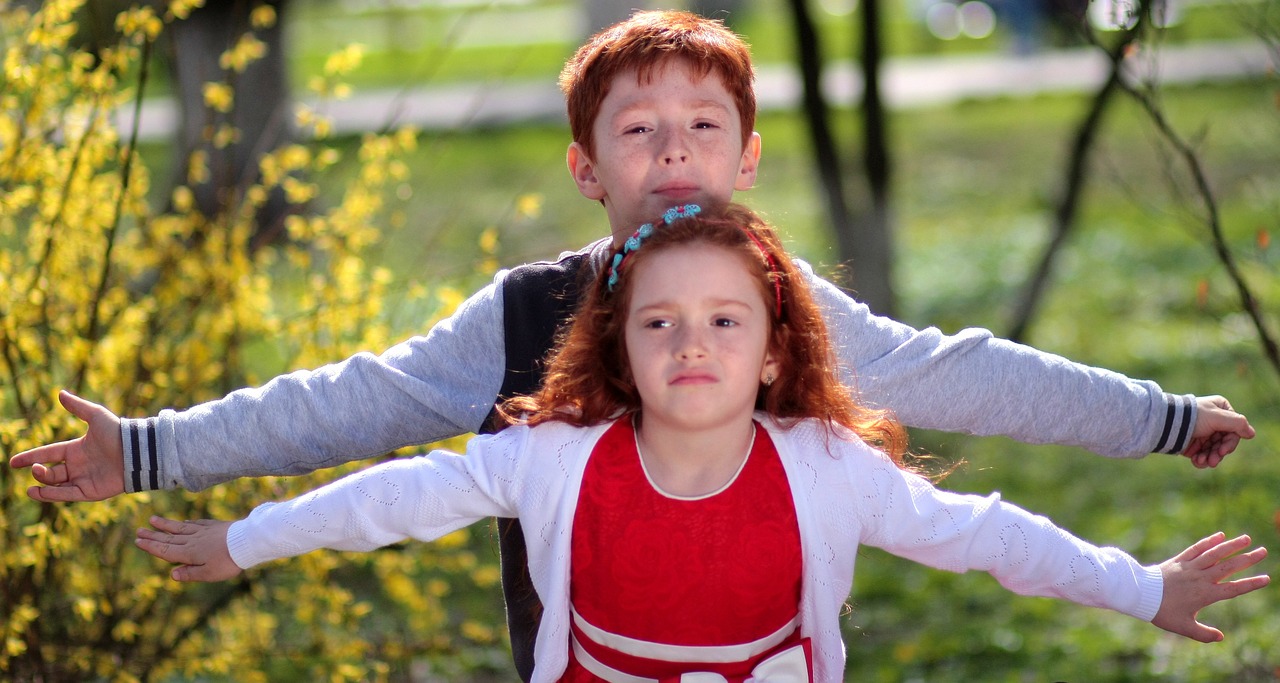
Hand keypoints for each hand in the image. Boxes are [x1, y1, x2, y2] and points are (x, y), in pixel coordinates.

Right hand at [8, 390, 125, 501]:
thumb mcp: (96, 416)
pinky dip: (53, 495)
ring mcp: (84, 479)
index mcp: (76, 449)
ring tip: (30, 489)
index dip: (31, 457)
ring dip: (43, 487)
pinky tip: (40, 493)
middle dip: (39, 472)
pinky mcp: (91, 492)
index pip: (49, 454)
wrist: (137, 452)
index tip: (13, 462)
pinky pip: (68, 495)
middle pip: (51, 472)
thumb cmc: (118, 433)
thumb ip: (78, 406)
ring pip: (57, 486)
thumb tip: (60, 393)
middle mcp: (79, 465)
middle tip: (34, 469)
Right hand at [136, 516, 241, 581]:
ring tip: (153, 520)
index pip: (165, 550)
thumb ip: (190, 574)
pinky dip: (186, 523)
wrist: (247, 541)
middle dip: (153, 535)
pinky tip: (183, 523)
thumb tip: (172, 574)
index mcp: (189, 553)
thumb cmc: (228, 561)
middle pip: (169, 538)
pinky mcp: (214, 526)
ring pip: (180, 528)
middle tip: (138, 530)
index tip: (138, 541)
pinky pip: (196, 524)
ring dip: (166, 525)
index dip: (151, 546)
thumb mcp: (208, 573)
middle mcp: (193, 540)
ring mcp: (203, 531)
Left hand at [1152, 532, 1268, 641]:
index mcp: (1205, 594)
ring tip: (1246, 538)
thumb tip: (1221, 637)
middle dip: (1247, 559)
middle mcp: (1201, 578)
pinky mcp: (1179, 560)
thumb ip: (1203, 634)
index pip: (1233, 588)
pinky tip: (1219, 535)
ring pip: (1214, 554)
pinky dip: (1208, 542)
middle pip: (1228, 566)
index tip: (1266, 578)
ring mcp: (1190, 567)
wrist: (1139, 594)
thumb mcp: (1184, 627)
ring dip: (1231, 545)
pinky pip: (1196, 549)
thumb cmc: (1161, 612)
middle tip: (1263, 551)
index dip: (1251, 584)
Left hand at [1181, 396, 1254, 468]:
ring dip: (1209, 458)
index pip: (1234, 431)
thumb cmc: (1193, 416)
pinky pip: (1202, 455)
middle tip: (1212, 461)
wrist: (1166, 423)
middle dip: (1218, 453)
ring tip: (1202, 462)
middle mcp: (1213, 422)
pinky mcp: (1192, 444)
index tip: (1222, 451)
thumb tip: (1251, 433)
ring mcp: (1203, 433)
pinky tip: (1196, 462)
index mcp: (1221, 410)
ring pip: (1213, 451)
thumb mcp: (1218, 417)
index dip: (1230, 443)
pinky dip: (1201, 460)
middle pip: (1223, 443)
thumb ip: (1237, 424)